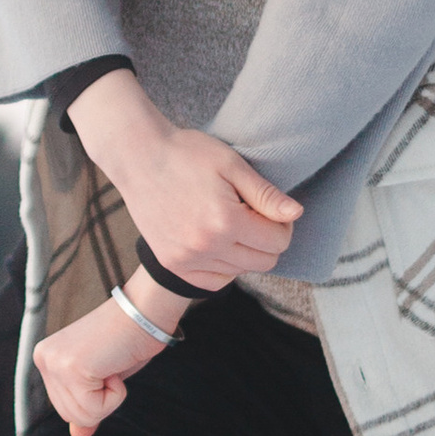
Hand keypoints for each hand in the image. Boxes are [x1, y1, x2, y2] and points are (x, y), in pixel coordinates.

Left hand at [33, 280, 189, 435]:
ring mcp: (55, 363)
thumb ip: (85, 407)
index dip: (94, 397)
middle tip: (110, 365)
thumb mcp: (103, 379)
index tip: (105, 367)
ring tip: (112, 364)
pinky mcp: (72, 369)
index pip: (65, 408)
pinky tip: (115, 365)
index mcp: (46, 358)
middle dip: (100, 400)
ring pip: (83, 416)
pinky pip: (95, 409)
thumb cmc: (129, 338)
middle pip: (71, 416)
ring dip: (109, 397)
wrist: (146, 311)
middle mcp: (44, 359)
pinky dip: (116, 394)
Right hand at [67, 73, 301, 286]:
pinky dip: (223, 267)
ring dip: (244, 252)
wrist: (138, 157)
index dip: (283, 225)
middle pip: (263, 262)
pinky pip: (213, 282)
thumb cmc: (187, 153)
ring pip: (240, 272)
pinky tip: (218, 242)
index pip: (278, 242)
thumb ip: (266, 194)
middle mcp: (206, 246)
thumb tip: (296, 214)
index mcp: (225, 220)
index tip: (270, 209)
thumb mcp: (232, 165)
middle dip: (268, 240)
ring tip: (230, 223)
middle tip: (253, 215)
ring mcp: (186, 259)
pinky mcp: (172, 264)